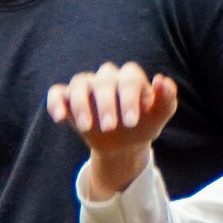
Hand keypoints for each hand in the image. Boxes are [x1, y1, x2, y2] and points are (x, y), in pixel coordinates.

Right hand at [46, 62, 177, 200]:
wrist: (123, 144)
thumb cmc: (142, 125)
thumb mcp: (158, 116)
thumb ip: (166, 100)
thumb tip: (163, 80)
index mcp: (129, 78)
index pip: (128, 78)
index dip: (129, 98)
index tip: (131, 122)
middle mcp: (106, 78)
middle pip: (103, 81)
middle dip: (106, 104)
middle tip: (110, 128)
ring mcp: (85, 87)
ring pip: (78, 84)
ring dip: (80, 105)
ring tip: (86, 127)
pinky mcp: (67, 99)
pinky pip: (56, 93)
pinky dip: (55, 103)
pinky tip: (60, 119)